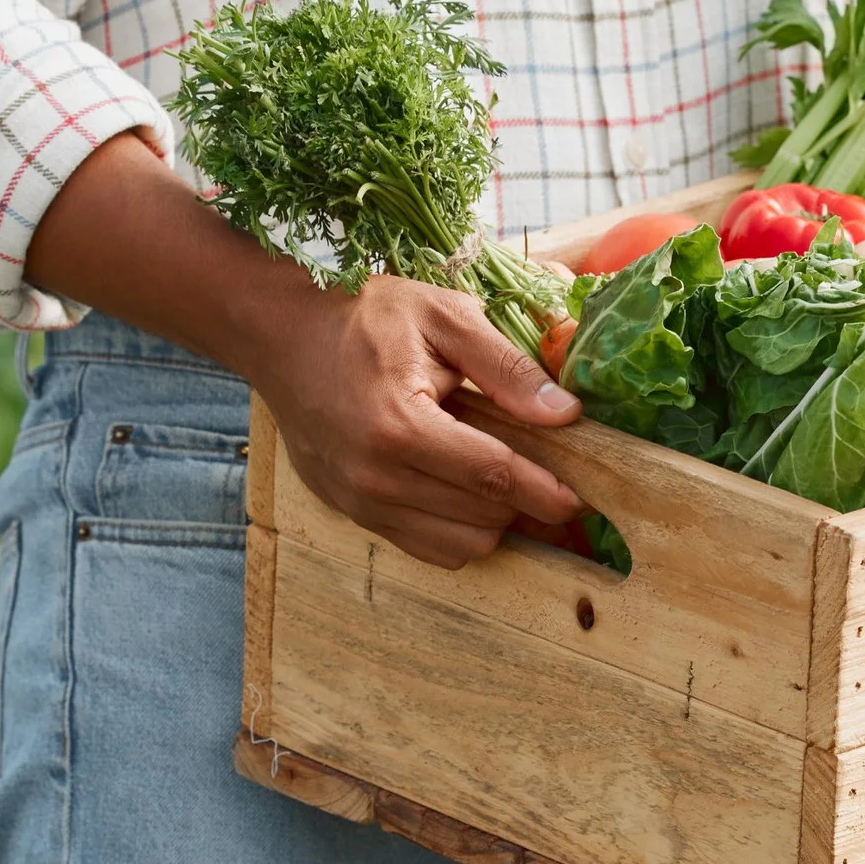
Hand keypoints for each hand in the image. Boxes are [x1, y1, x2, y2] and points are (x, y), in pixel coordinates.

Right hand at [256, 279, 584, 569]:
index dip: (545, 491)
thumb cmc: (365, 315)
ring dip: (493, 519)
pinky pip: (426, 548)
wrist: (282, 332)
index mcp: (398, 425)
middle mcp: (373, 477)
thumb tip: (565, 412)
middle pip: (481, 517)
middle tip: (547, 470)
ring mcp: (358, 502)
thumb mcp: (443, 316)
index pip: (492, 476)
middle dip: (524, 500)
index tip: (582, 496)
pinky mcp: (350, 513)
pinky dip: (459, 530)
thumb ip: (506, 366)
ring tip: (503, 477)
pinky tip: (465, 489)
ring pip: (459, 545)